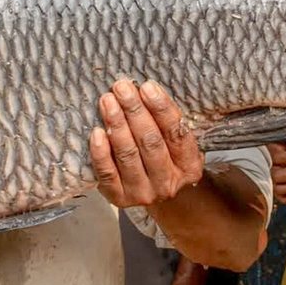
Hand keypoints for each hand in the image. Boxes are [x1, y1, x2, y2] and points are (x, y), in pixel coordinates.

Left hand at [90, 79, 203, 207]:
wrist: (152, 194)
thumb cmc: (161, 158)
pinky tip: (96, 132)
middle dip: (135, 111)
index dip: (161, 108)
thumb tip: (142, 89)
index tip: (147, 87)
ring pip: (129, 155)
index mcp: (189, 166)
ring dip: (117, 124)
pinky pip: (108, 173)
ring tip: (108, 101)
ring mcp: (143, 192)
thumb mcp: (173, 143)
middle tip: (122, 88)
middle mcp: (168, 182)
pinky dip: (101, 152)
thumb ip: (163, 121)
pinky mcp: (119, 198)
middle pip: (151, 142)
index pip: (176, 133)